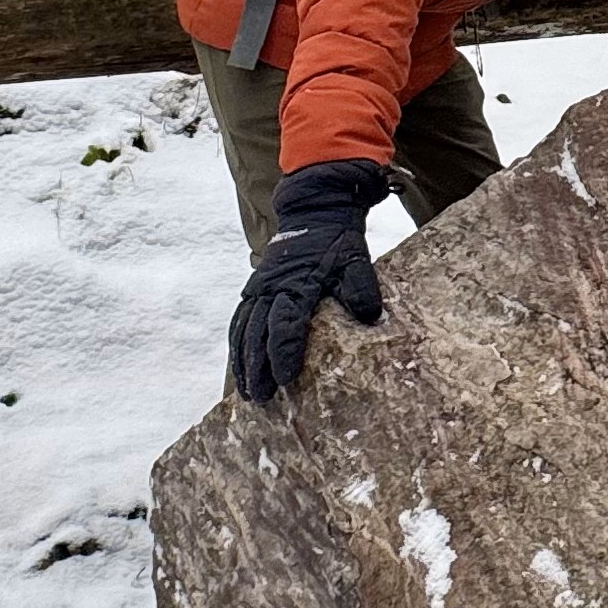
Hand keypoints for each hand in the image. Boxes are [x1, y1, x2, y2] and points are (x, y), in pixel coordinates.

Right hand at [229, 161, 390, 403]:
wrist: (315, 210)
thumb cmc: (338, 241)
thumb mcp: (356, 260)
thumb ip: (361, 288)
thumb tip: (370, 318)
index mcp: (296, 284)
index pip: (285, 326)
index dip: (284, 353)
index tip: (286, 379)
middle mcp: (271, 288)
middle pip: (257, 334)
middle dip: (256, 368)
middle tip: (259, 398)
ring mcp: (260, 288)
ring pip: (243, 329)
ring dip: (242, 361)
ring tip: (245, 391)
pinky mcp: (256, 288)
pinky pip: (240, 319)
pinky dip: (236, 343)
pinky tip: (238, 364)